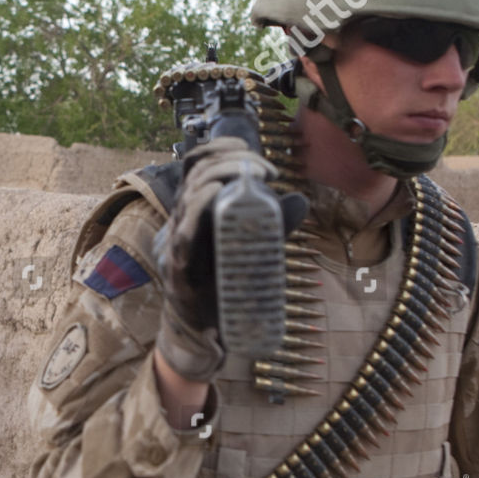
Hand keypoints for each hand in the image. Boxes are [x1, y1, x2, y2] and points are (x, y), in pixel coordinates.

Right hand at [153, 138, 302, 380]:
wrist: (201, 330)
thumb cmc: (222, 286)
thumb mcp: (251, 246)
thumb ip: (271, 224)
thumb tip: (299, 200)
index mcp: (196, 209)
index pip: (195, 163)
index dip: (217, 147)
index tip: (248, 147)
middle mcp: (183, 218)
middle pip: (196, 171)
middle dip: (230, 159)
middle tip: (264, 170)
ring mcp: (179, 240)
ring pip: (190, 192)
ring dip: (220, 173)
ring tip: (249, 175)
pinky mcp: (180, 264)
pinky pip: (184, 228)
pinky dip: (199, 204)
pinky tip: (217, 191)